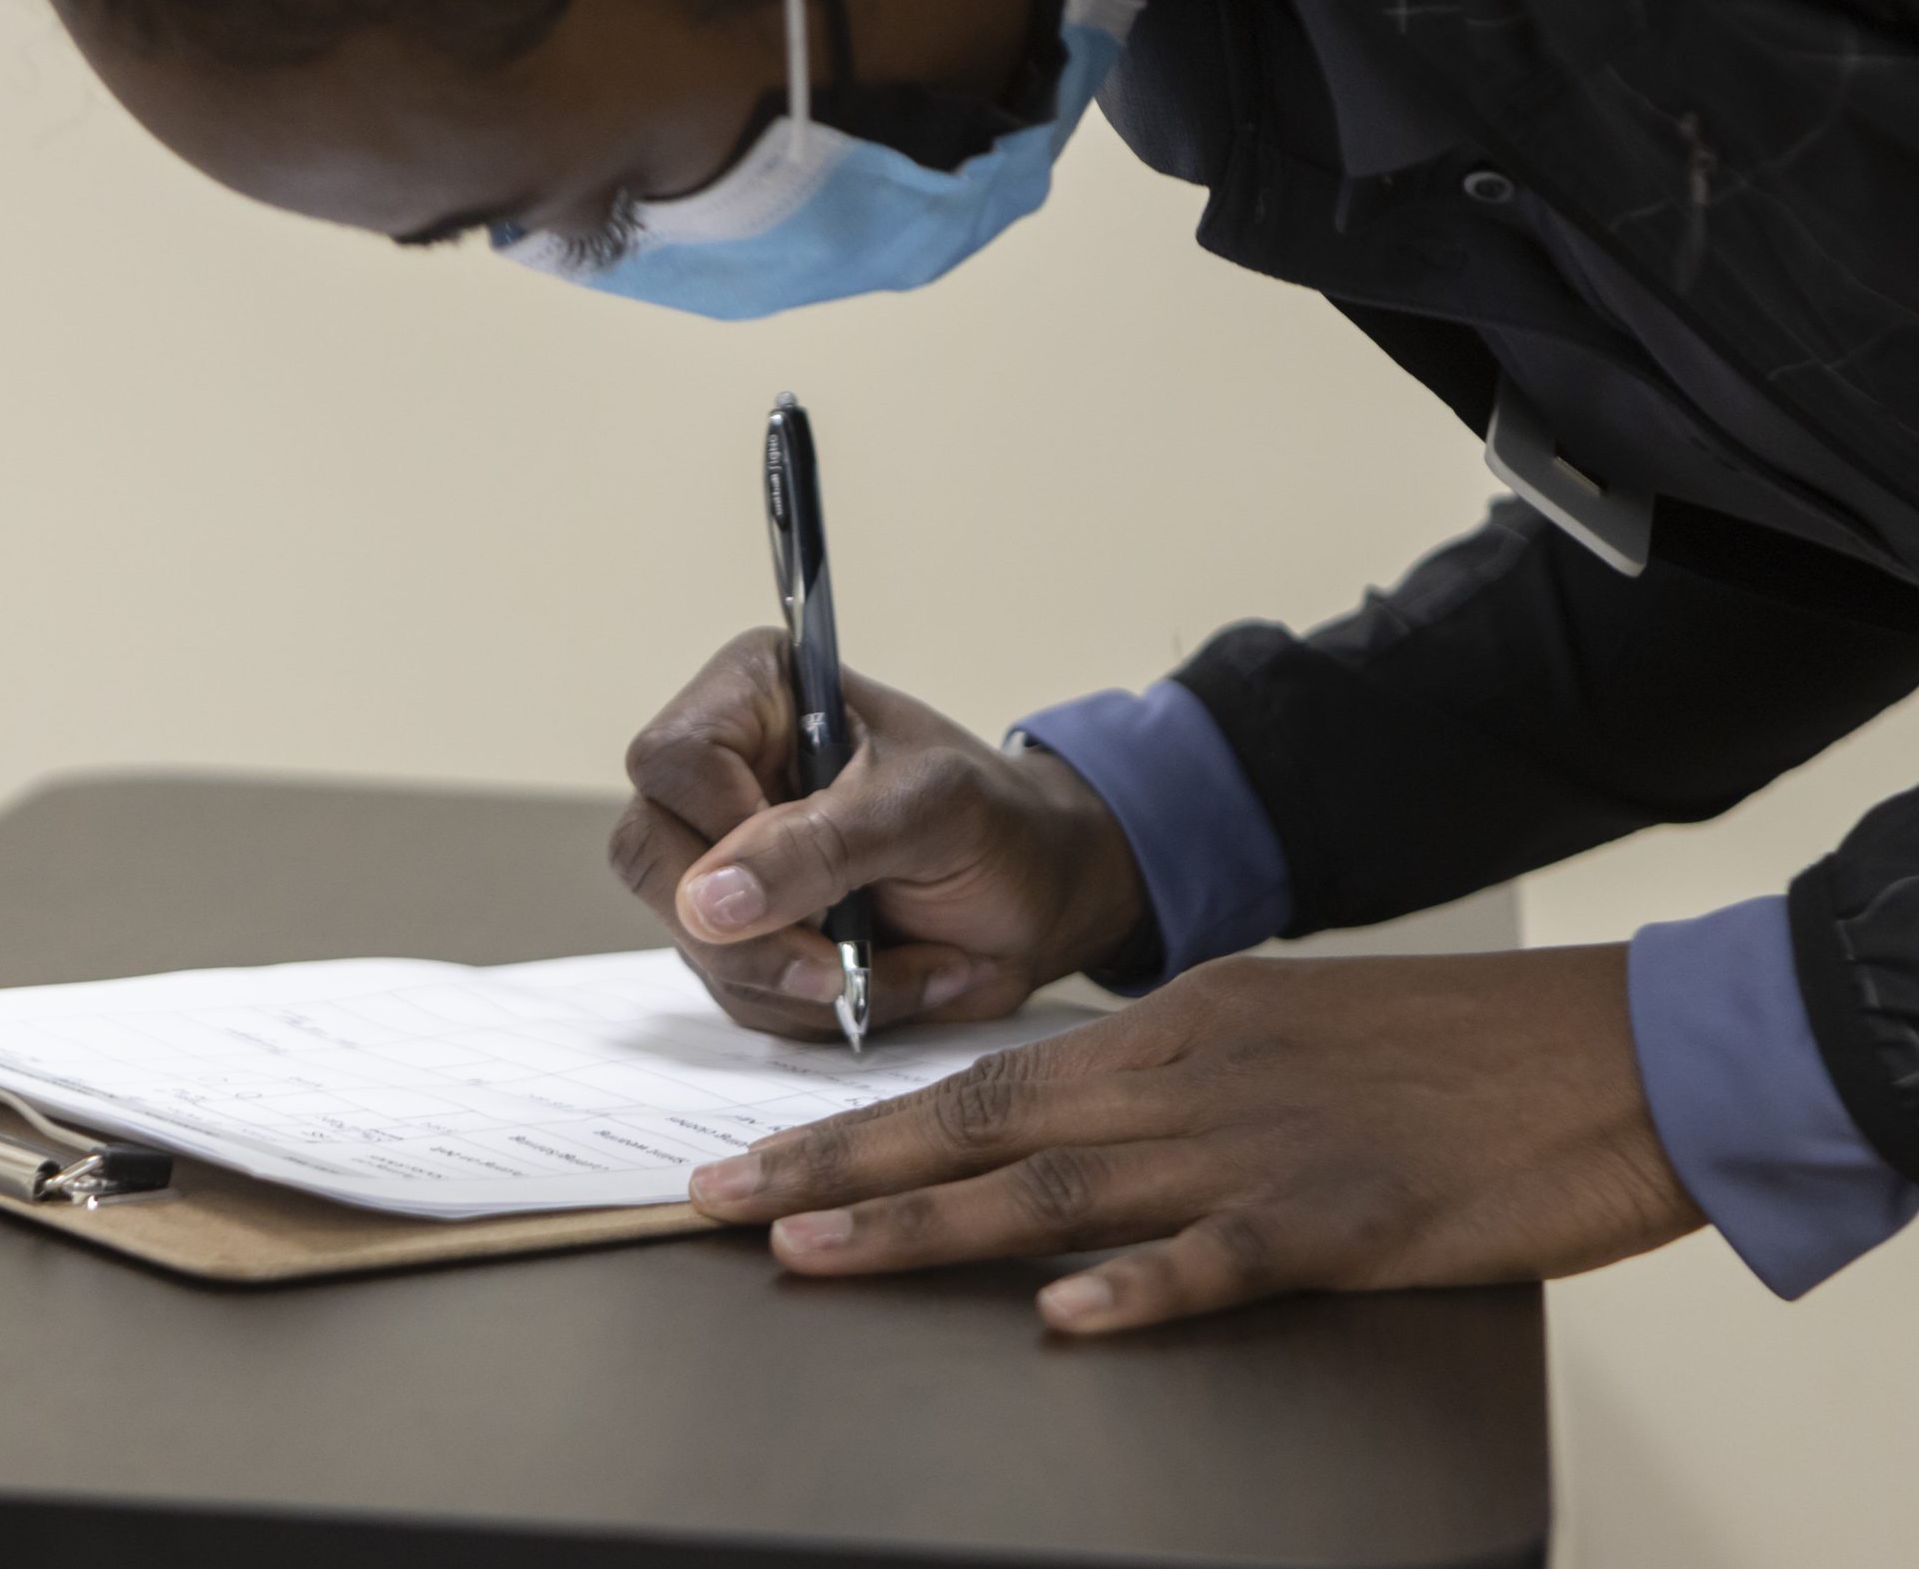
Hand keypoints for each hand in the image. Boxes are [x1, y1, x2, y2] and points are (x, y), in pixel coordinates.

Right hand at [609, 629, 1144, 1038]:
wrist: (1039, 896)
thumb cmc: (997, 824)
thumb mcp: (928, 814)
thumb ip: (819, 846)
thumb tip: (706, 900)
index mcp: (755, 694)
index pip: (672, 761)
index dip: (726, 833)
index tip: (813, 881)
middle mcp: (718, 772)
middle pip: (650, 858)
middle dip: (756, 935)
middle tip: (845, 965)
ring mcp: (718, 860)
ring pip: (692, 942)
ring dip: (805, 981)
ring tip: (907, 963)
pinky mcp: (736, 933)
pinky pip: (733, 992)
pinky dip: (814, 1008)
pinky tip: (883, 980)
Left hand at [687, 944, 1705, 1330]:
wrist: (1619, 1050)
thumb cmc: (1454, 1052)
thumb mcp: (1286, 1033)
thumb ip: (1175, 1082)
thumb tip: (1073, 1134)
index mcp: (1177, 1026)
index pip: (984, 1078)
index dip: (862, 1124)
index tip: (761, 1155)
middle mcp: (1194, 1074)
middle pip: (983, 1124)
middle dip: (838, 1167)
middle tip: (721, 1203)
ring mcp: (1264, 1145)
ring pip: (1061, 1186)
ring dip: (924, 1221)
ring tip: (815, 1251)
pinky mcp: (1351, 1218)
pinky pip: (1224, 1256)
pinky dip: (1141, 1285)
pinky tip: (1064, 1314)